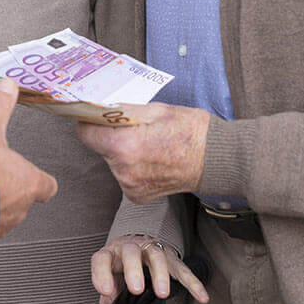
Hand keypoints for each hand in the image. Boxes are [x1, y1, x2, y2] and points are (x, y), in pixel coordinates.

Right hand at [0, 78, 57, 237]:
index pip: (48, 185)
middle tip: (1, 175)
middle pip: (26, 199)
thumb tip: (7, 87)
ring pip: (6, 214)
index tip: (38, 174)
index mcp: (28, 181)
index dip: (42, 178)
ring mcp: (1, 222)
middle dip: (14, 187)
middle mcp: (19, 206)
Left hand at [77, 103, 209, 202]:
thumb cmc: (190, 130)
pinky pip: (124, 174)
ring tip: (147, 142)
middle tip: (131, 126)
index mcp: (125, 147)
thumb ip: (121, 111)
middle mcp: (124, 171)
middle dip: (110, 134)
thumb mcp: (153, 110)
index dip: (89, 121)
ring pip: (112, 160)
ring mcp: (131, 187)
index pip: (86, 133)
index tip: (95, 115)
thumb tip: (100, 107)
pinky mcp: (138, 196)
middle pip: (100, 147)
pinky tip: (151, 157)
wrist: (217, 158)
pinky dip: (131, 165)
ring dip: (121, 150)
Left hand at [92, 235, 208, 303]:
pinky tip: (201, 296)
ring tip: (162, 293)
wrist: (137, 244)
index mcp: (111, 253)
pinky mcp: (170, 257)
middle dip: (133, 269)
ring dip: (160, 273)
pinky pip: (182, 269)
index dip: (101, 274)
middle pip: (130, 251)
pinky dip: (192, 282)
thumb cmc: (121, 264)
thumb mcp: (111, 275)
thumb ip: (109, 290)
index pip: (102, 259)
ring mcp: (151, 250)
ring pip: (156, 255)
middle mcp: (130, 248)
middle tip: (136, 289)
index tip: (106, 291)